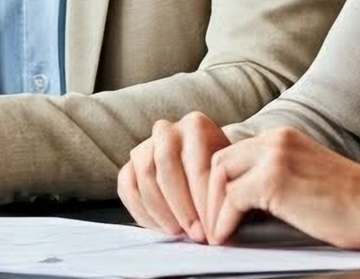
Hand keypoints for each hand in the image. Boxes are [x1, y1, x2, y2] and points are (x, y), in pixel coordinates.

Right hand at [118, 112, 231, 241]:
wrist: (207, 169)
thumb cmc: (222, 176)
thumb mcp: (232, 176)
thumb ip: (226, 193)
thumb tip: (221, 225)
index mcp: (196, 125)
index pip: (196, 166)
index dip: (203, 202)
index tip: (212, 229)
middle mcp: (167, 130)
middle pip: (166, 167)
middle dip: (181, 207)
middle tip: (195, 234)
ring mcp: (145, 146)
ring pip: (144, 176)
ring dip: (162, 210)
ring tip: (179, 231)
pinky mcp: (130, 165)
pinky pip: (127, 187)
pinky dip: (142, 211)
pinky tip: (161, 227)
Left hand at [199, 127, 359, 249]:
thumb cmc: (352, 204)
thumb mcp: (305, 178)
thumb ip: (275, 178)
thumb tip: (239, 202)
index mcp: (282, 138)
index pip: (232, 154)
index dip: (218, 184)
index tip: (213, 210)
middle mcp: (275, 140)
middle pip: (219, 162)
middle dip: (207, 194)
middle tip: (205, 223)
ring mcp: (274, 158)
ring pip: (219, 177)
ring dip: (211, 208)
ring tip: (213, 234)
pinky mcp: (274, 181)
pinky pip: (232, 199)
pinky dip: (223, 220)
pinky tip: (226, 237)